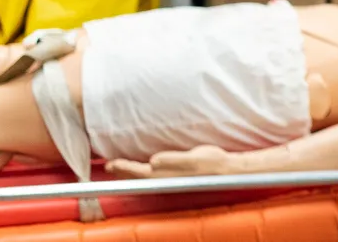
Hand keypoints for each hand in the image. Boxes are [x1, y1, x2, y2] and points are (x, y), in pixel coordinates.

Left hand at [107, 145, 251, 178]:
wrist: (228, 170)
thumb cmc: (213, 163)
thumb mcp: (195, 158)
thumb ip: (173, 159)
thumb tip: (153, 161)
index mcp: (168, 175)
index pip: (140, 172)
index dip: (125, 168)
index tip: (111, 163)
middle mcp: (167, 179)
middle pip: (139, 177)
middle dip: (123, 171)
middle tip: (109, 165)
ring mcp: (171, 178)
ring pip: (145, 177)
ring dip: (131, 172)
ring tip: (120, 166)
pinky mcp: (176, 175)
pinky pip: (153, 174)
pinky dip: (143, 171)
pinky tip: (145, 166)